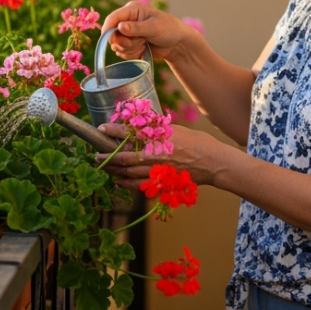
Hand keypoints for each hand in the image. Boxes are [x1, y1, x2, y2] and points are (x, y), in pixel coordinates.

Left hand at [94, 120, 231, 189]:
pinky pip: (139, 185)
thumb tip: (141, 124)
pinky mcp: (163, 183)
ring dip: (114, 171)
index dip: (113, 131)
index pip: (130, 133)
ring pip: (129, 173)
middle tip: (96, 156)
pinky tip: (119, 180)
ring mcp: (158, 171)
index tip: (101, 128)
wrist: (214, 163)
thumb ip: (158, 128)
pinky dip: (126, 183)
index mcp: (159, 138)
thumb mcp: (177, 129)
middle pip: (124, 157)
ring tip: (103, 168)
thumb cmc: (198, 142)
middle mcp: (156, 155)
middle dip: (107, 157)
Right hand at [101, 1, 198, 62]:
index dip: (108, 30)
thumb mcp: (154, 27)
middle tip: (140, 42)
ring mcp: (127, 33)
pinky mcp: (129, 44)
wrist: (177, 43)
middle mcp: (126, 20)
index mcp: (131, 10)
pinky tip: (143, 49)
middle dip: (125, 42)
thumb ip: (136, 28)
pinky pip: (122, 52)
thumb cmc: (169, 29)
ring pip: (117, 46)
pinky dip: (132, 54)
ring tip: (144, 44)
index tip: (111, 41)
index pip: (112, 18)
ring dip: (130, 49)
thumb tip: (120, 27)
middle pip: (112, 35)